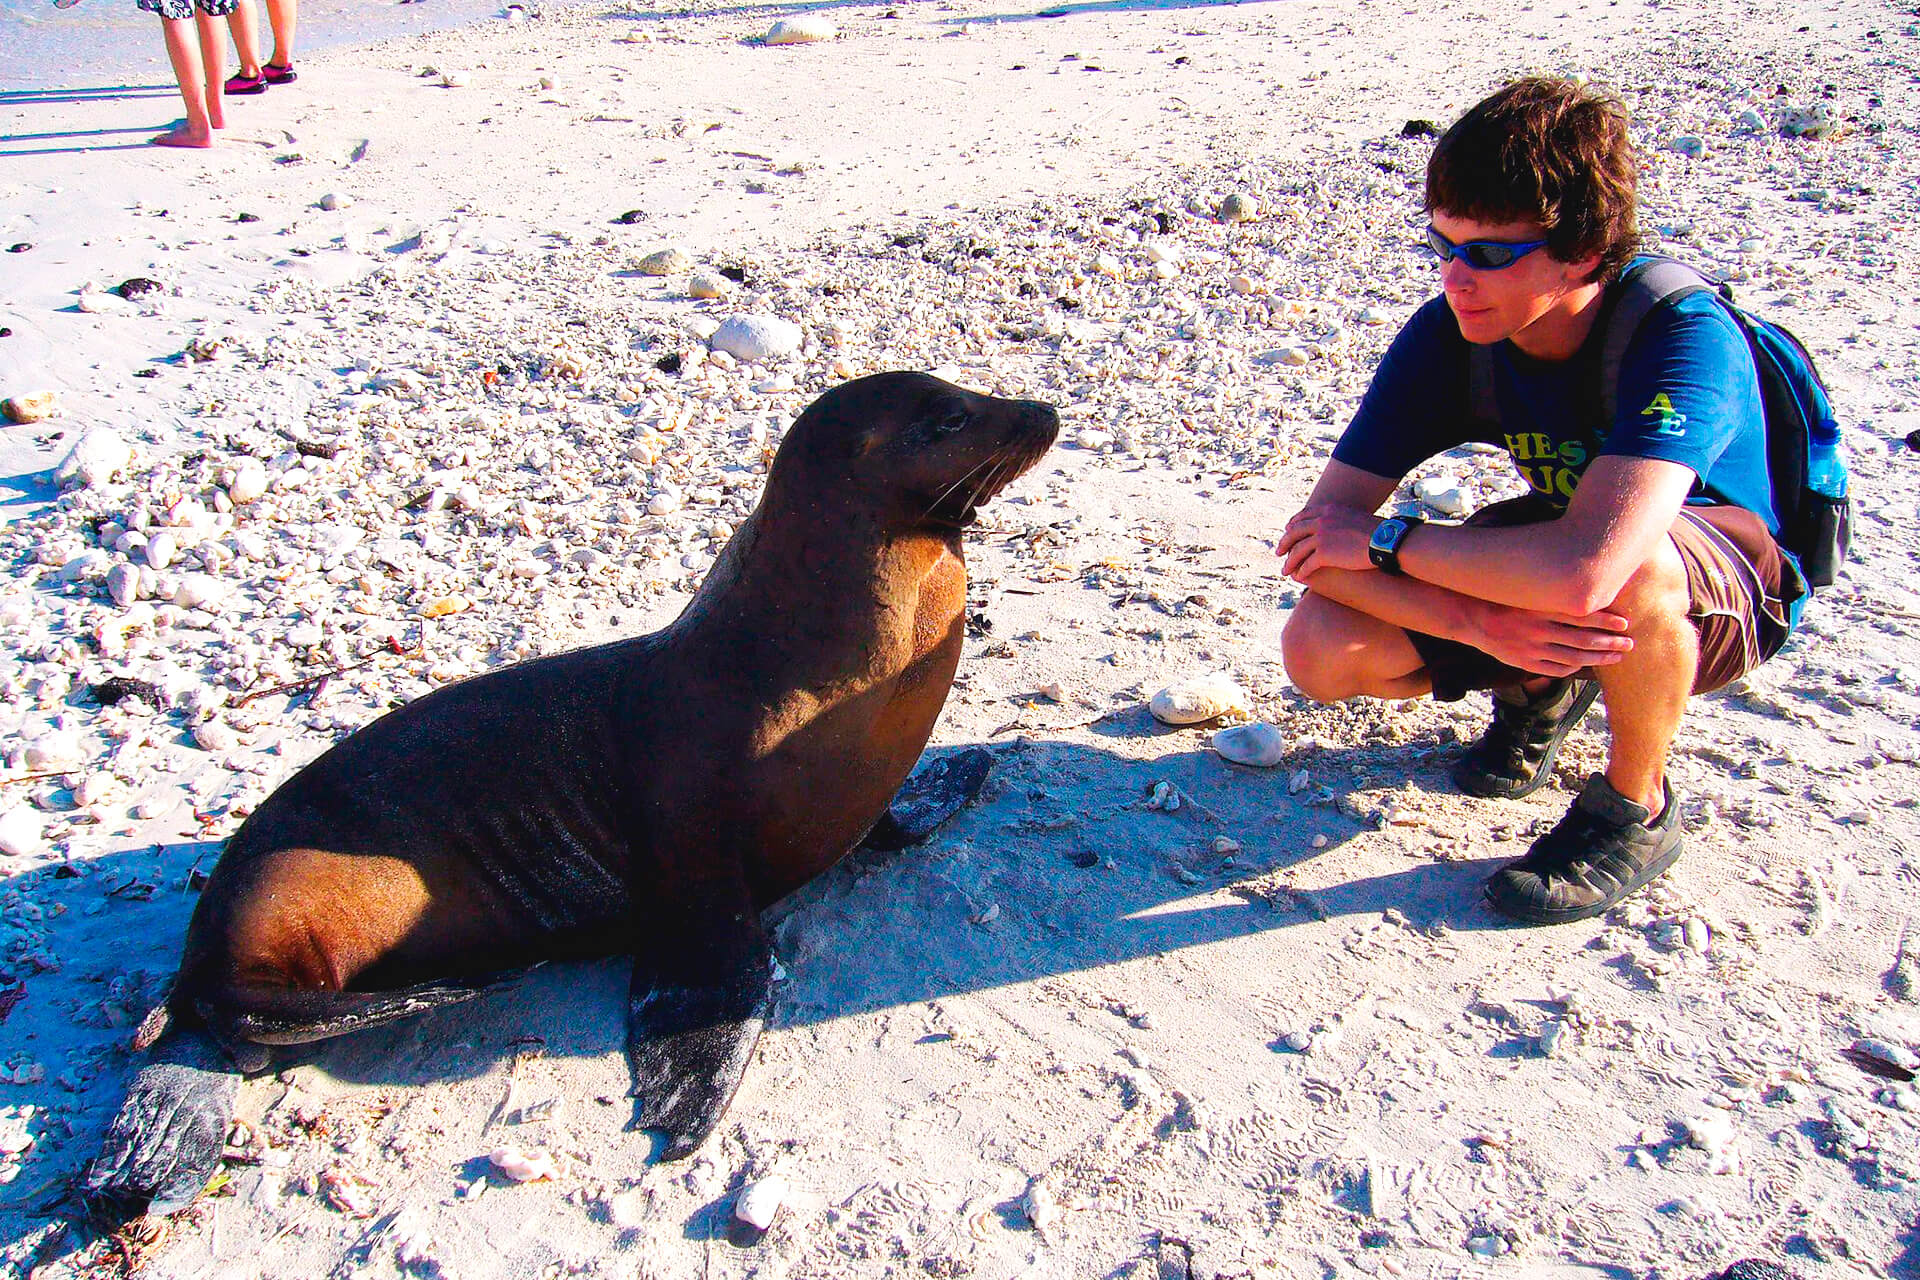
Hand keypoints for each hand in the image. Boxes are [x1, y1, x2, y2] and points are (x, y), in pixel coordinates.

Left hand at [1274, 504, 1380, 579]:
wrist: (1386, 540)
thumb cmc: (1378, 531)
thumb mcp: (1355, 517)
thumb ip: (1341, 519)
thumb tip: (1338, 525)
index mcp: (1328, 510)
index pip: (1303, 516)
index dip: (1293, 525)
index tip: (1288, 532)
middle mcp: (1321, 521)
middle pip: (1294, 532)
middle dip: (1285, 543)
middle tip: (1279, 552)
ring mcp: (1321, 537)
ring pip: (1297, 551)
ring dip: (1289, 562)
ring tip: (1285, 570)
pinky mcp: (1324, 554)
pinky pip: (1306, 564)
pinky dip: (1301, 572)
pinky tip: (1299, 578)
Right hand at [1466, 600, 1633, 678]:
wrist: (1471, 617)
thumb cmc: (1506, 598)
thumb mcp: (1530, 589)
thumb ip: (1555, 592)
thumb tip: (1589, 589)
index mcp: (1540, 608)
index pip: (1581, 614)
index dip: (1605, 620)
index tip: (1624, 622)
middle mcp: (1536, 629)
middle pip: (1582, 639)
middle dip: (1610, 642)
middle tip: (1630, 643)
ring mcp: (1530, 648)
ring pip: (1573, 657)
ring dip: (1599, 657)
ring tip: (1617, 656)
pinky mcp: (1524, 662)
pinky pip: (1556, 669)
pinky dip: (1575, 667)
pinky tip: (1587, 664)